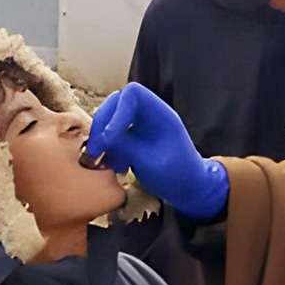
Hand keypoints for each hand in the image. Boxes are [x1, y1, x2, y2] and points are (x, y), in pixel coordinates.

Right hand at [87, 83, 227, 219]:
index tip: (109, 138)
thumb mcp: (150, 163)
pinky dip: (108, 149)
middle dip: (102, 124)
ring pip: (110, 119)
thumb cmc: (178, 175)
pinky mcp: (134, 139)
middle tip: (95, 150)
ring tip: (103, 161)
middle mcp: (149, 115)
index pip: (133, 94)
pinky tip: (116, 167)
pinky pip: (113, 135)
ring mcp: (140, 125)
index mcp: (160, 114)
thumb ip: (126, 146)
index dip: (116, 111)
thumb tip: (103, 137)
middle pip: (116, 103)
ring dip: (102, 138)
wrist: (189, 189)